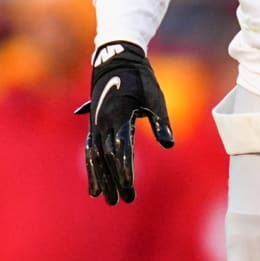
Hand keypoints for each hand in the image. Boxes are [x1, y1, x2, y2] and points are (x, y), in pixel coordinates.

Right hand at [76, 41, 173, 204]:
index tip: (129, 188)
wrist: (116, 59)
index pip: (121, 149)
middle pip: (107, 158)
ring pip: (94, 157)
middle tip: (122, 201)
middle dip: (114, 180)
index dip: (125, 170)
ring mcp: (95, 124)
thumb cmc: (140, 78)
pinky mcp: (94, 125)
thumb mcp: (154, 95)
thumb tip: (169, 145)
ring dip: (100, 178)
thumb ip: (160, 120)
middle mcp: (102, 122)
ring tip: (104, 198)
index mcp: (118, 115)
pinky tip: (94, 185)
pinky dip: (91, 168)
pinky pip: (90, 150)